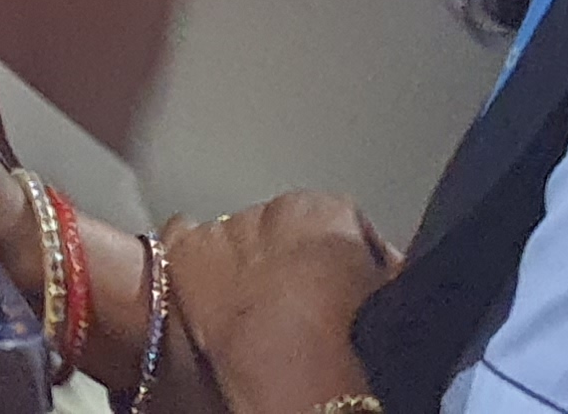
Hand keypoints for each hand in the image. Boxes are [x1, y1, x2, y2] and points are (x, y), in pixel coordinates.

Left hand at [167, 190, 397, 413]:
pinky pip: (182, 241)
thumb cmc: (341, 334)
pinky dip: (191, 262)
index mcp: (327, 211)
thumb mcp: (385, 294)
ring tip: (251, 310)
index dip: (340, 262)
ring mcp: (222, 228)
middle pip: (282, 230)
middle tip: (294, 304)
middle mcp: (272, 208)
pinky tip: (202, 290)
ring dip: (240, 264)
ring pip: (233, 238)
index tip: (340, 290)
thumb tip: (382, 273)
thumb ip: (379, 270)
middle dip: (287, 260)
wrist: (287, 359)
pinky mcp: (183, 251)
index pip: (339, 225)